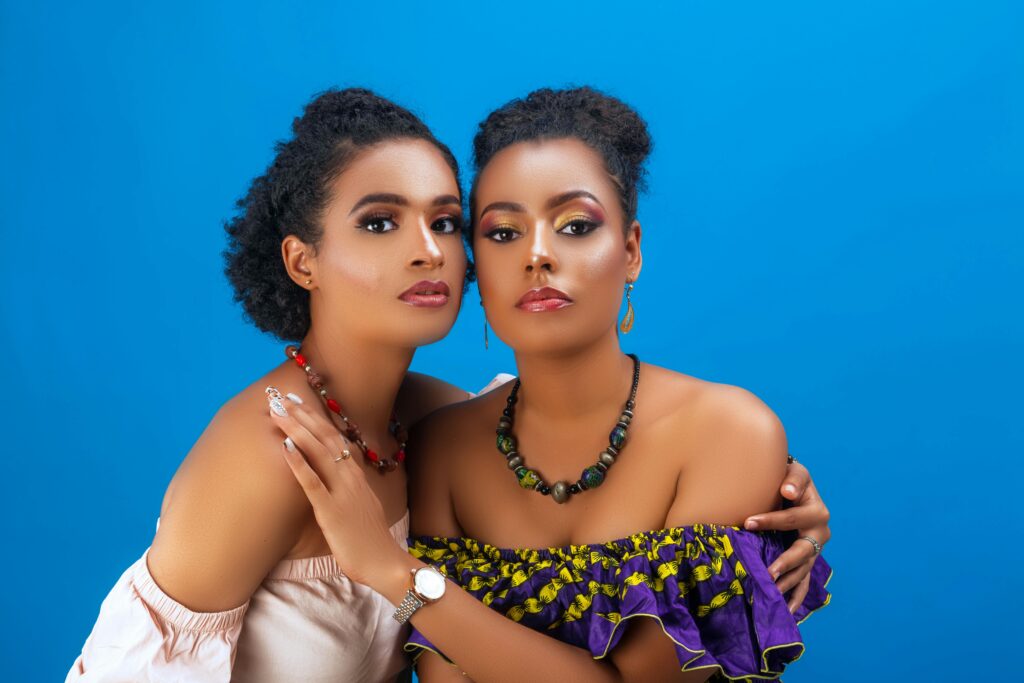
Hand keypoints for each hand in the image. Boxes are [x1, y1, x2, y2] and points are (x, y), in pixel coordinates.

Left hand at [267, 388, 409, 590]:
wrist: (385, 563)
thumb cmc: (371, 540)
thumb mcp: (362, 506)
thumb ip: (349, 489)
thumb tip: (335, 478)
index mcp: (357, 476)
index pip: (336, 439)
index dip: (317, 419)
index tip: (301, 402)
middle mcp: (350, 477)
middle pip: (326, 438)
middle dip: (303, 416)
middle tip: (283, 397)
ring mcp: (342, 492)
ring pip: (318, 452)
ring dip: (297, 429)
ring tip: (279, 412)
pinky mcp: (331, 511)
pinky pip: (312, 482)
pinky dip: (298, 463)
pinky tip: (284, 448)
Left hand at [743, 458, 830, 612]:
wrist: (796, 487)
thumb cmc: (791, 478)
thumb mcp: (795, 472)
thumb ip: (794, 478)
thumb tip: (788, 490)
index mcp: (816, 511)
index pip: (791, 518)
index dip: (770, 520)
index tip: (747, 523)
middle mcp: (820, 534)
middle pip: (802, 551)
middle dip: (785, 562)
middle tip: (768, 573)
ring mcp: (815, 551)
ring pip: (803, 571)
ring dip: (788, 584)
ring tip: (772, 596)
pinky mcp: (808, 562)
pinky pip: (804, 583)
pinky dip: (796, 598)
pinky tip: (786, 611)